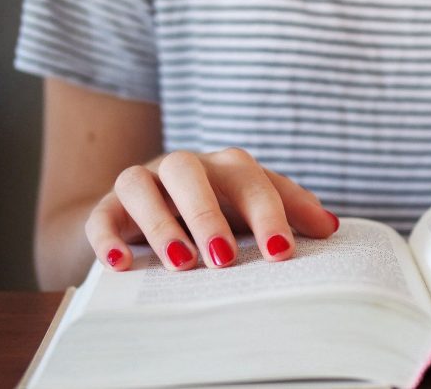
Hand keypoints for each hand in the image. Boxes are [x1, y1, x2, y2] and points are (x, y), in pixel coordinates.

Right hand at [85, 148, 338, 270]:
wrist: (153, 216)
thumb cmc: (219, 213)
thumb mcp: (253, 211)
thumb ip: (289, 211)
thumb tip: (330, 226)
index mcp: (226, 166)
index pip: (251, 180)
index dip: (268, 214)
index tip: (281, 253)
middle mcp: (183, 167)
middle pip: (190, 171)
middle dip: (208, 213)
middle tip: (225, 258)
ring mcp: (143, 182)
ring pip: (140, 184)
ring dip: (160, 223)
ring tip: (181, 262)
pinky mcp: (108, 206)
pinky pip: (100, 214)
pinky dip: (108, 236)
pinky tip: (122, 264)